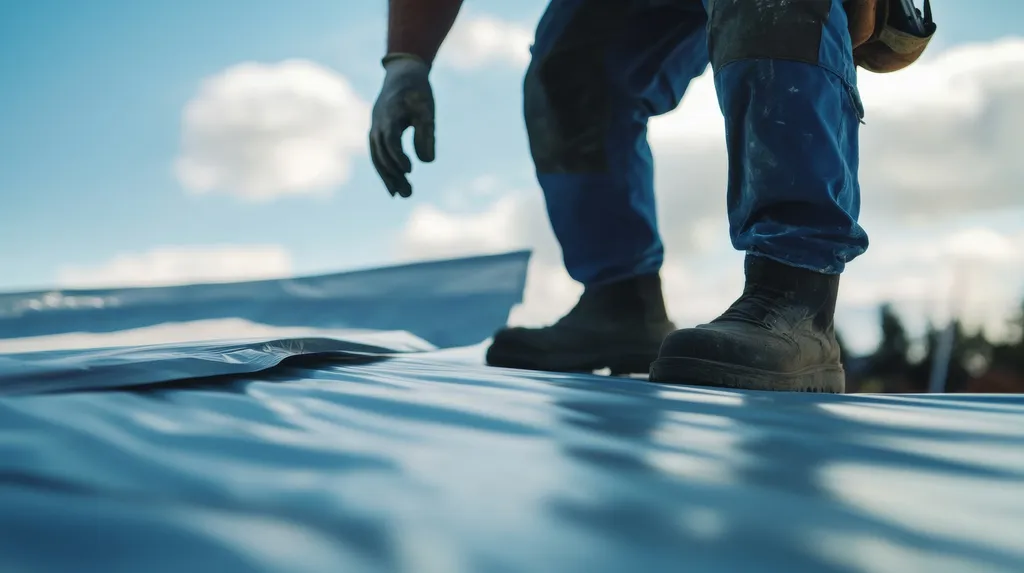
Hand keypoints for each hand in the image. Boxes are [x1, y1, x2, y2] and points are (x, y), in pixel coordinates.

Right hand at [369, 55, 435, 197]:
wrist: (402, 74)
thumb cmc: (418, 91)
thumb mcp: (426, 110)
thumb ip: (426, 134)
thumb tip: (427, 162)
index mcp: (389, 115)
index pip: (391, 140)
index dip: (399, 156)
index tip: (411, 170)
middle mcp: (377, 124)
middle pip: (382, 154)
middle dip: (394, 175)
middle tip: (408, 194)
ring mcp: (375, 129)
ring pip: (378, 158)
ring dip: (388, 177)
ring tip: (402, 195)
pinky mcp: (377, 133)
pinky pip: (378, 154)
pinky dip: (385, 170)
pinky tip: (395, 185)